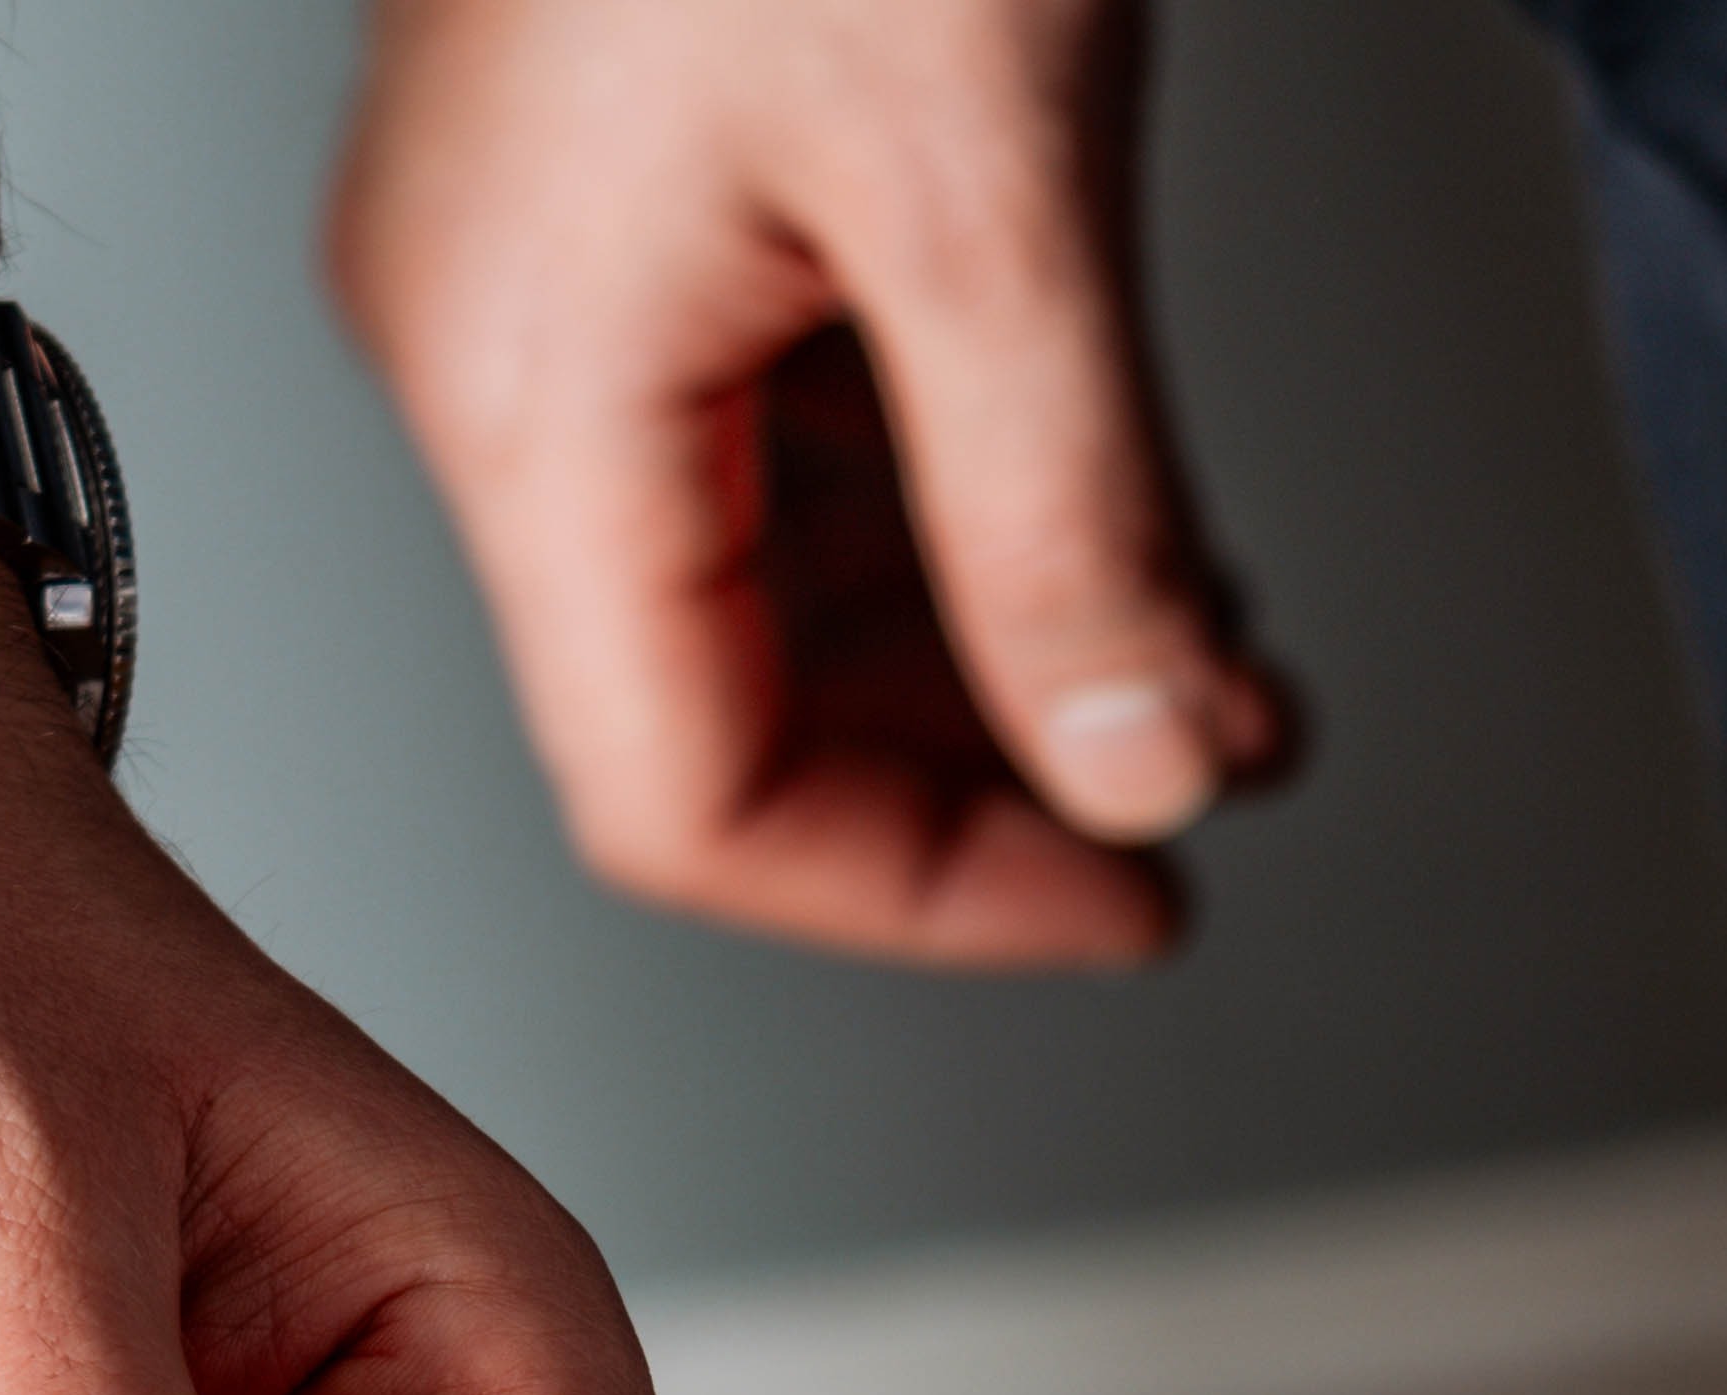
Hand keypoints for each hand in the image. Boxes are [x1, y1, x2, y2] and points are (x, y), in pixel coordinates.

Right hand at [328, 0, 1293, 965]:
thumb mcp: (999, 186)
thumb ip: (1073, 522)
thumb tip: (1145, 771)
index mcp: (529, 378)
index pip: (688, 797)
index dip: (921, 897)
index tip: (1130, 899)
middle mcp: (508, 333)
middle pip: (731, 697)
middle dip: (989, 762)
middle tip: (1204, 784)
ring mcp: (562, 246)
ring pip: (781, 564)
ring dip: (1004, 628)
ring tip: (1218, 657)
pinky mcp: (643, 162)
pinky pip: (795, 410)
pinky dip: (968, 483)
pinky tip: (1127, 500)